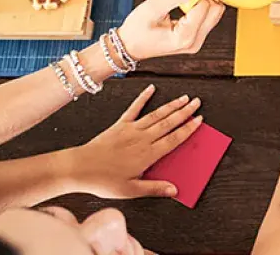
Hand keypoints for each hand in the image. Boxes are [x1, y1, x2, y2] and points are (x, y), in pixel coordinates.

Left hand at [67, 85, 202, 198]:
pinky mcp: (120, 125)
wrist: (80, 168)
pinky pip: (134, 108)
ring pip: (157, 114)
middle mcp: (143, 139)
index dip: (188, 129)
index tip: (199, 120)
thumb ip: (154, 188)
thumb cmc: (104, 181)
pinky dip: (143, 97)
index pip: (174, 139)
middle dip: (185, 112)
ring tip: (184, 98)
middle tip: (197, 103)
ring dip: (172, 105)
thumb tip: (174, 189)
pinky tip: (151, 89)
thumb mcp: (131, 190)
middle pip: (169, 123)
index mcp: (148, 154)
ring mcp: (132, 129)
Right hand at [116, 0, 225, 61]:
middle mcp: (195, 42)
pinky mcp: (196, 39)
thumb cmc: (137, 30)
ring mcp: (197, 42)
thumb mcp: (153, 7)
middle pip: (216, 11)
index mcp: (185, 37)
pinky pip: (208, 19)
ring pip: (215, 14)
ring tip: (182, 1)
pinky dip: (200, 9)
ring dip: (202, 3)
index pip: (206, 5)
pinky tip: (185, 7)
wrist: (129, 46)